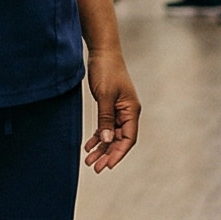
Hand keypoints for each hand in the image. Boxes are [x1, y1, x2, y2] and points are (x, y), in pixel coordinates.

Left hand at [84, 47, 140, 171]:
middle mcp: (127, 112)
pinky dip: (98, 136)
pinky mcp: (109, 106)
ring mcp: (119, 110)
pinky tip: (88, 146)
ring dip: (101, 148)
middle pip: (119, 140)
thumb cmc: (106, 71)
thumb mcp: (104, 96)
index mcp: (131, 110)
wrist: (102, 52)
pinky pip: (105, 127)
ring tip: (89, 160)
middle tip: (95, 167)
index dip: (119, 154)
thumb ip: (105, 119)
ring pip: (111, 135)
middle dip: (108, 154)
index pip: (128, 139)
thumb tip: (106, 141)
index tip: (108, 165)